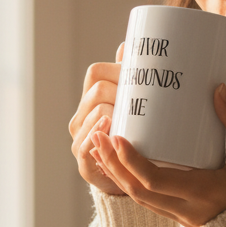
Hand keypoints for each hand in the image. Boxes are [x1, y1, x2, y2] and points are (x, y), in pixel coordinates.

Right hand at [69, 44, 126, 195]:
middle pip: (97, 91)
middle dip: (121, 91)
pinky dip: (97, 135)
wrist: (134, 182)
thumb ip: (130, 78)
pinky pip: (85, 144)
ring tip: (133, 116)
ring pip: (95, 114)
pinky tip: (110, 127)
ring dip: (114, 112)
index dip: (117, 70)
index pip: (96, 73)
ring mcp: (80, 139)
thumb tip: (128, 45)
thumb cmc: (138, 140)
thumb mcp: (137, 108)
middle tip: (145, 98)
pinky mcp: (85, 163)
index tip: (140, 75)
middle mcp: (82, 117)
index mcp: (92, 100)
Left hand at [89, 84, 225, 226]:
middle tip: (97, 136)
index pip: (154, 181)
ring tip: (100, 148)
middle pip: (136, 191)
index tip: (116, 137)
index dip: (131, 160)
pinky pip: (147, 202)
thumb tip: (217, 88)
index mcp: (202, 193)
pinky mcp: (180, 217)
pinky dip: (129, 183)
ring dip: (116, 174)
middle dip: (113, 164)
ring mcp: (181, 217)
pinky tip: (121, 166)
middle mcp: (186, 209)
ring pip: (138, 199)